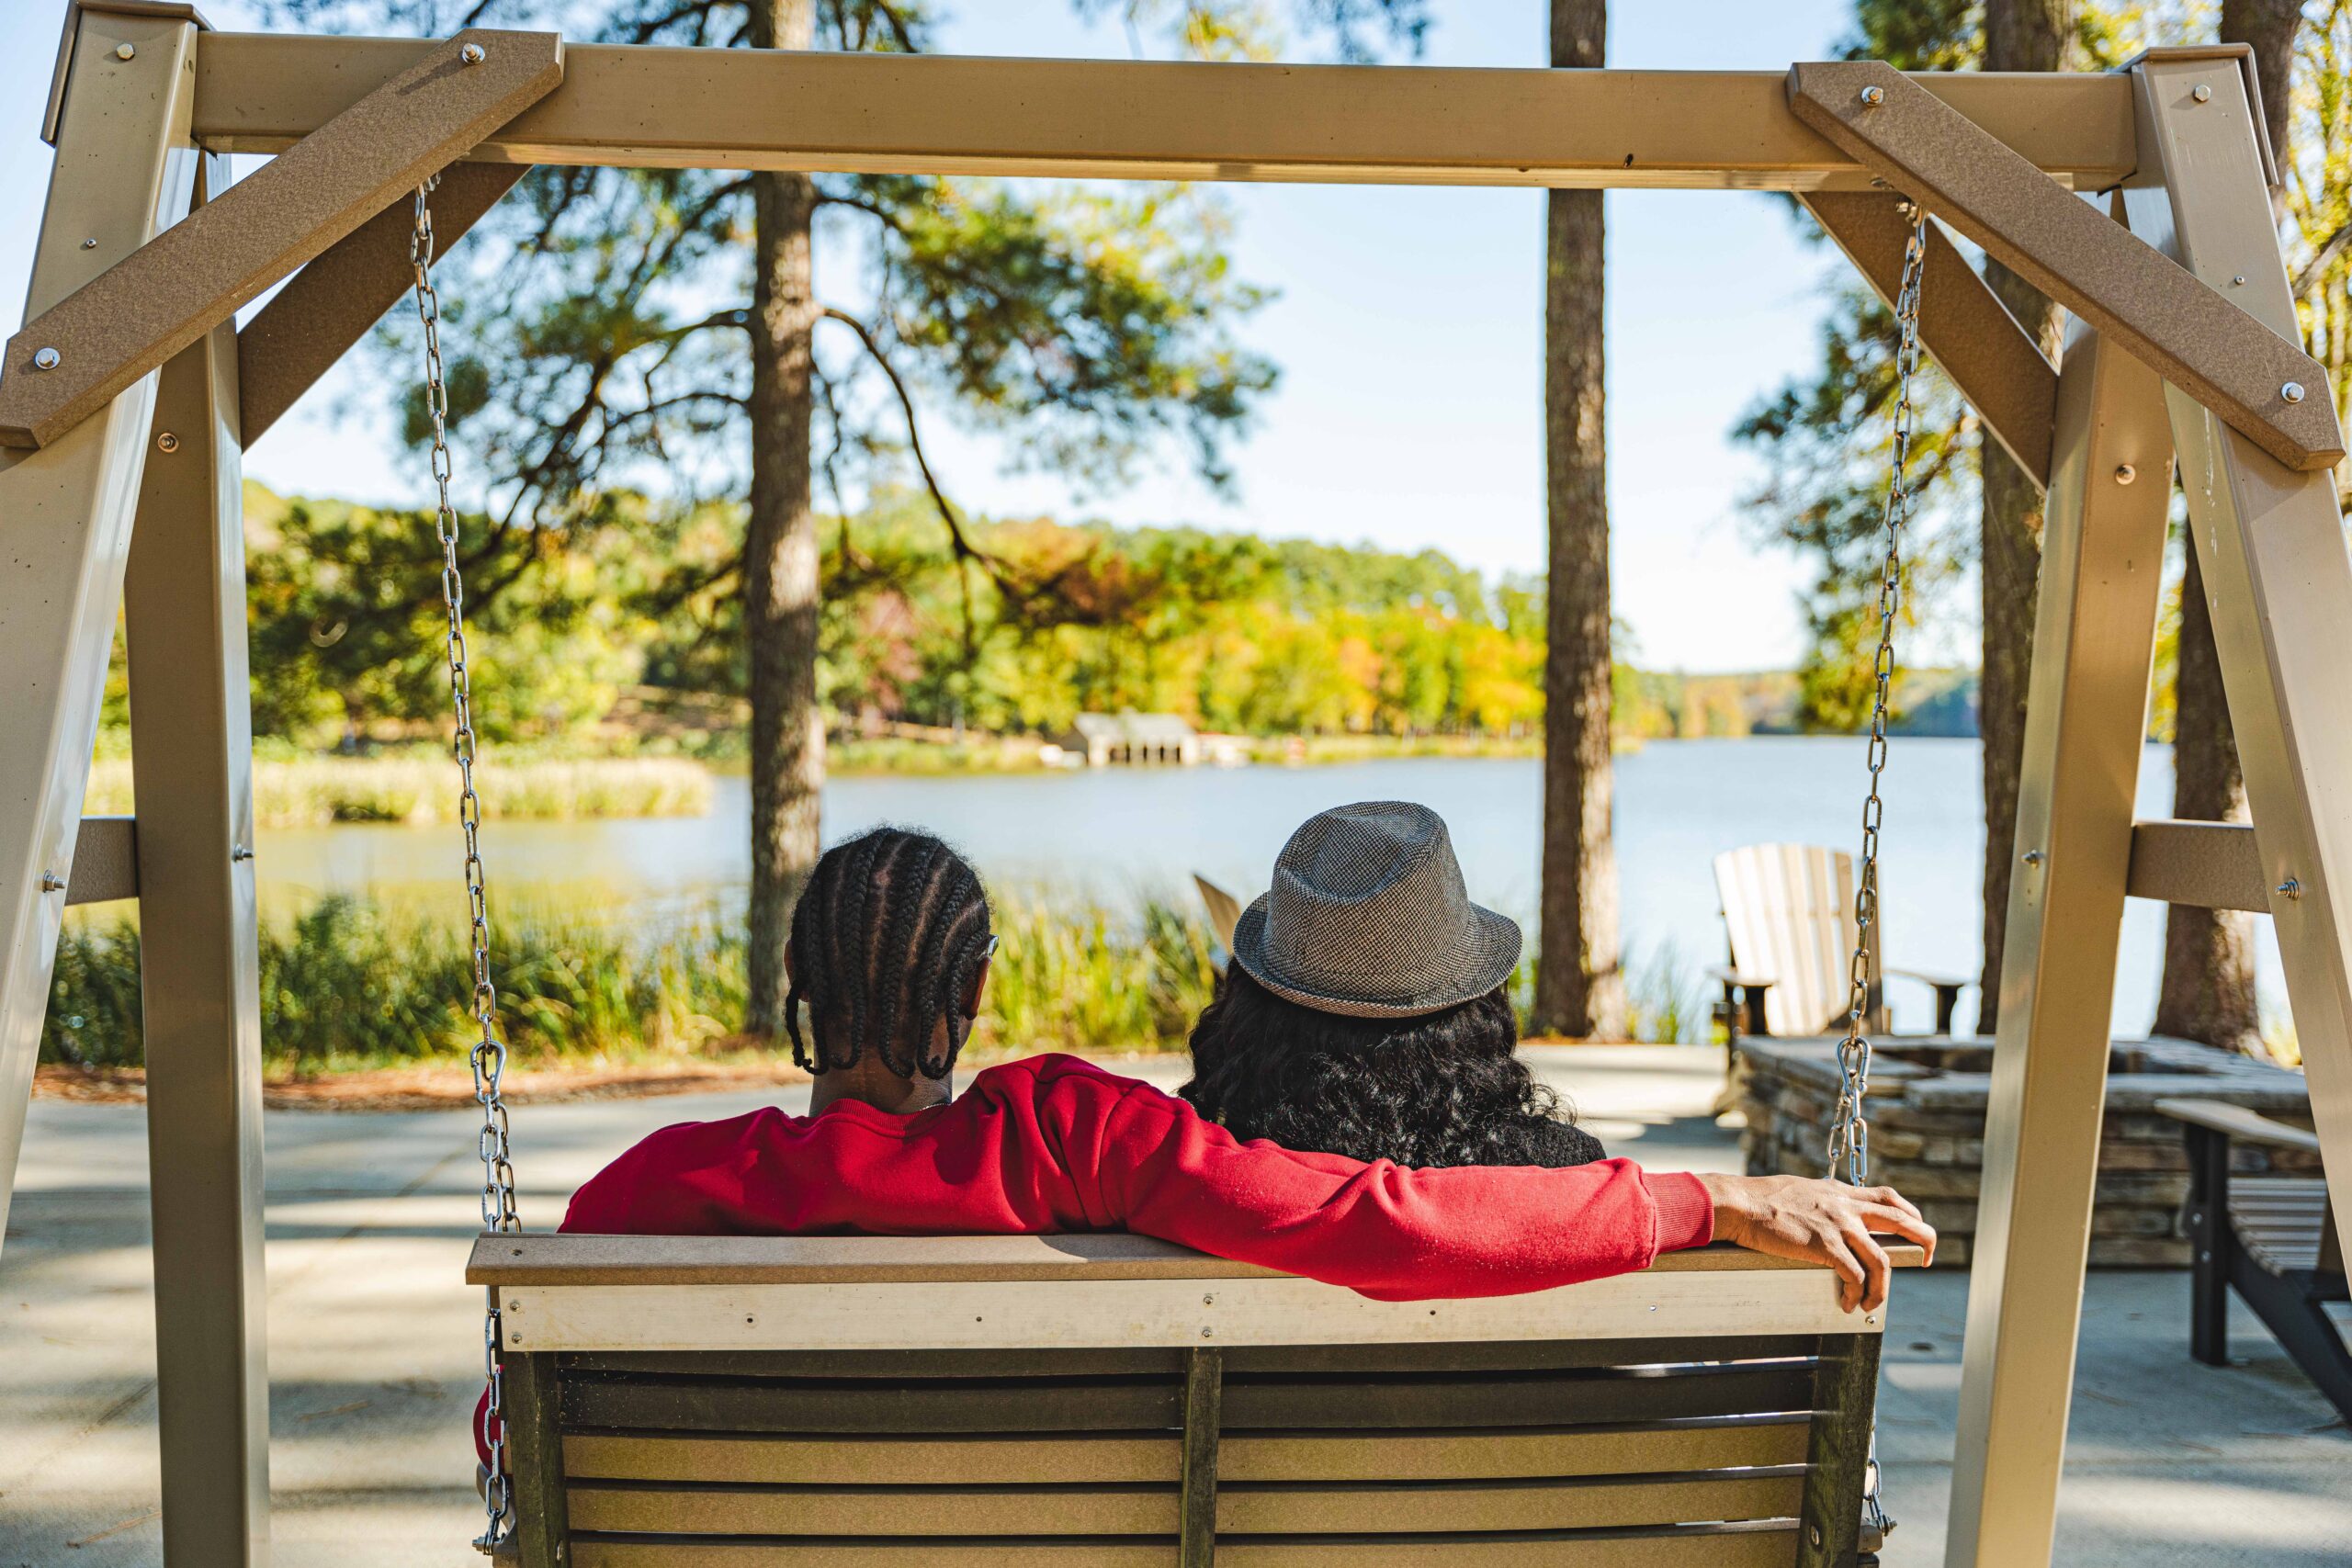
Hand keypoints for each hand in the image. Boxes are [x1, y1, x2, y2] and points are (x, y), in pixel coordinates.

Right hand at [1696, 1173, 1935, 1313]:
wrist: (1740, 1203)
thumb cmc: (1760, 1199)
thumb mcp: (1801, 1191)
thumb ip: (1821, 1201)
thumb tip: (1823, 1214)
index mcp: (1840, 1192)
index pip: (1888, 1198)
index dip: (1910, 1213)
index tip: (1916, 1226)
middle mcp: (1845, 1205)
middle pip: (1901, 1220)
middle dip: (1924, 1240)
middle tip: (1928, 1258)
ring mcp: (1838, 1225)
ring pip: (1881, 1259)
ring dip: (1883, 1287)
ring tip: (1872, 1303)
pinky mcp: (1825, 1246)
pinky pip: (1854, 1276)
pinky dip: (1855, 1294)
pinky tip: (1847, 1303)